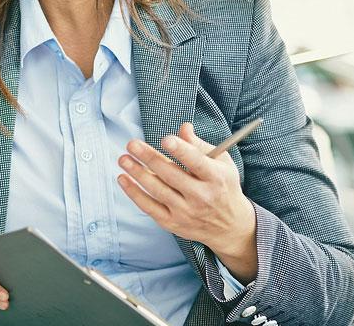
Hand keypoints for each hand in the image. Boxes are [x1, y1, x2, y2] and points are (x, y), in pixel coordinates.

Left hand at [116, 122, 258, 281]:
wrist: (229, 226)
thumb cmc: (223, 187)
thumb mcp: (221, 163)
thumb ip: (199, 145)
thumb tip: (183, 128)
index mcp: (216, 178)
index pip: (197, 162)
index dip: (180, 150)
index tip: (165, 139)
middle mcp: (202, 197)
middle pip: (171, 175)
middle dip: (149, 158)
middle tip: (132, 144)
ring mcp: (186, 212)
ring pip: (157, 190)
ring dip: (137, 173)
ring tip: (124, 159)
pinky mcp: (173, 223)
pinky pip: (149, 207)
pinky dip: (134, 193)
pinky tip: (123, 178)